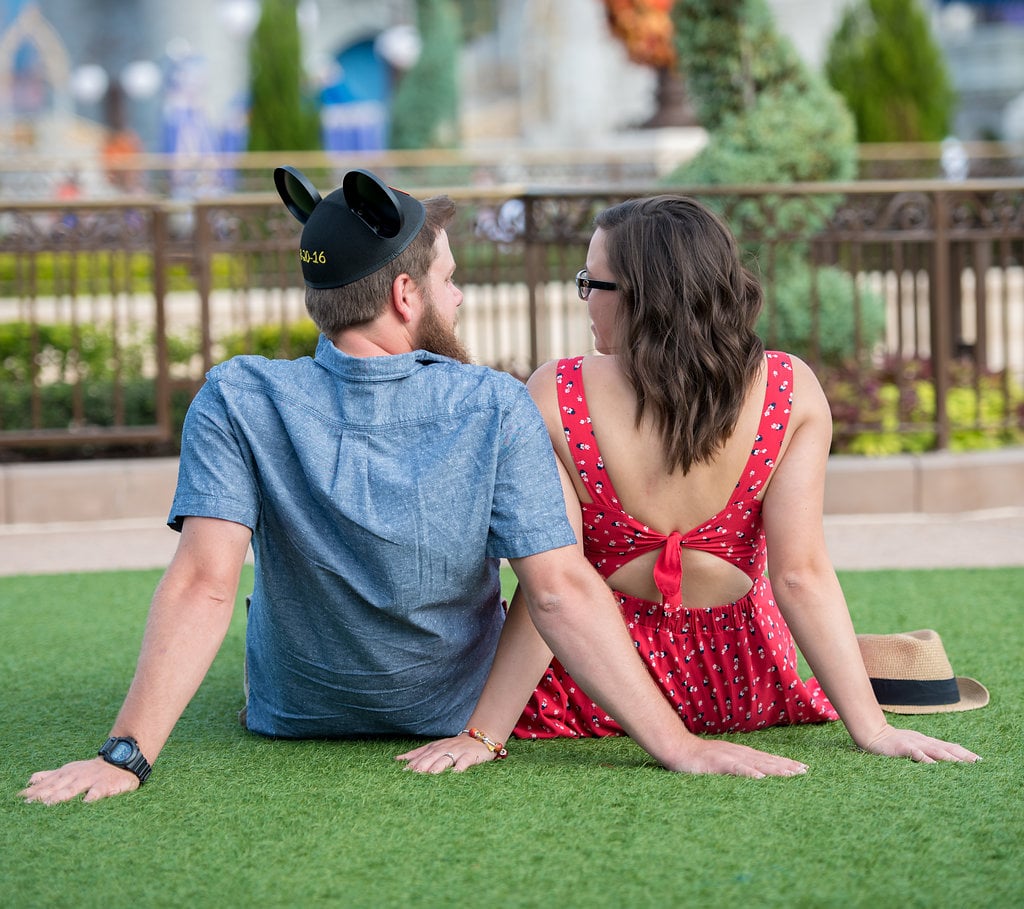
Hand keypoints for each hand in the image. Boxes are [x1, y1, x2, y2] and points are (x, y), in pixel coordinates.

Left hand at [20, 758, 140, 804]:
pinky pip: (98, 791)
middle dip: (43, 794)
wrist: (122, 761)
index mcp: (67, 773)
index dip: (35, 791)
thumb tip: (30, 781)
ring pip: (74, 788)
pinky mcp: (106, 784)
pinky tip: (86, 803)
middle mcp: (77, 775)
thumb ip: (51, 776)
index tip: (21, 799)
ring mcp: (91, 779)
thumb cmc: (92, 770)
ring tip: (50, 804)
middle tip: (29, 804)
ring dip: (62, 796)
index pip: (47, 782)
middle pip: (57, 786)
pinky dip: (92, 796)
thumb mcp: (70, 769)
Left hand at [395, 736, 496, 773]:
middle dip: (423, 765)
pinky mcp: (470, 755)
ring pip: (446, 758)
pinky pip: (465, 761)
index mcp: (436, 747)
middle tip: (414, 774)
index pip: (422, 755)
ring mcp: (458, 751)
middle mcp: (445, 748)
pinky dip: (460, 767)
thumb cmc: (455, 746)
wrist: (480, 737)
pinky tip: (455, 773)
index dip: (413, 763)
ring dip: (438, 766)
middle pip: (432, 756)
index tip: (403, 772)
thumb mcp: (436, 747)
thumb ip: (418, 753)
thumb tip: (398, 759)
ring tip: (431, 774)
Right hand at [662, 737, 809, 778]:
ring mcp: (728, 757)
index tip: (801, 768)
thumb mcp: (722, 762)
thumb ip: (738, 767)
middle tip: (805, 771)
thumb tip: (756, 774)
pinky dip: (748, 772)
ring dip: (774, 768)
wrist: (677, 749)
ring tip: (791, 774)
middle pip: (767, 760)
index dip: (784, 763)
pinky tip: (760, 777)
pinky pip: (735, 768)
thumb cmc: (699, 759)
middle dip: (786, 766)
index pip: (767, 759)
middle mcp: (738, 753)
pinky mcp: (717, 763)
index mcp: (740, 754)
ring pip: (756, 763)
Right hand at [859, 725, 980, 763]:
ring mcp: (913, 744)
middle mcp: (923, 741)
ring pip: (935, 750)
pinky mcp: (902, 748)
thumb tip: (945, 759)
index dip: (965, 753)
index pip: (950, 747)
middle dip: (963, 756)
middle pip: (947, 748)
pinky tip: (933, 766)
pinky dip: (925, 759)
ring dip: (950, 758)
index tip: (980, 761)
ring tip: (963, 765)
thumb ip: (928, 751)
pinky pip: (915, 753)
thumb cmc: (893, 743)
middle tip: (978, 764)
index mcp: (927, 742)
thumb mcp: (913, 745)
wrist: (871, 734)